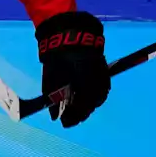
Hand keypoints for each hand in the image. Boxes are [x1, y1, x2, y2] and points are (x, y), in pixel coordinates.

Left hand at [36, 11, 109, 127]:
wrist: (70, 33)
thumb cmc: (58, 56)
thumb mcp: (51, 77)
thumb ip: (54, 98)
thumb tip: (54, 116)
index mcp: (84, 85)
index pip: (81, 108)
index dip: (73, 118)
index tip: (64, 123)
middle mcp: (96, 83)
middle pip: (91, 104)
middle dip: (81, 113)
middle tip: (70, 117)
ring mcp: (102, 76)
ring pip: (98, 97)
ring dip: (88, 105)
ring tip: (78, 108)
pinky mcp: (104, 69)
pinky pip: (102, 88)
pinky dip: (94, 95)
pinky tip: (86, 96)